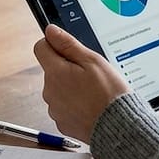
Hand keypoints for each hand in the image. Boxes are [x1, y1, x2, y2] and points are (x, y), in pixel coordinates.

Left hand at [34, 24, 130, 141]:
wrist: (117, 127)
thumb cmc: (108, 94)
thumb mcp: (92, 61)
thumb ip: (68, 44)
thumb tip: (50, 31)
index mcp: (56, 72)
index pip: (41, 47)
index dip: (54, 44)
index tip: (68, 49)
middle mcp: (49, 91)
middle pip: (51, 70)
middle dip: (67, 69)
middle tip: (90, 75)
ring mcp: (54, 109)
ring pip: (58, 89)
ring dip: (70, 88)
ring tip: (92, 93)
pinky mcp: (61, 122)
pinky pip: (64, 107)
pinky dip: (74, 105)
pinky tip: (90, 106)